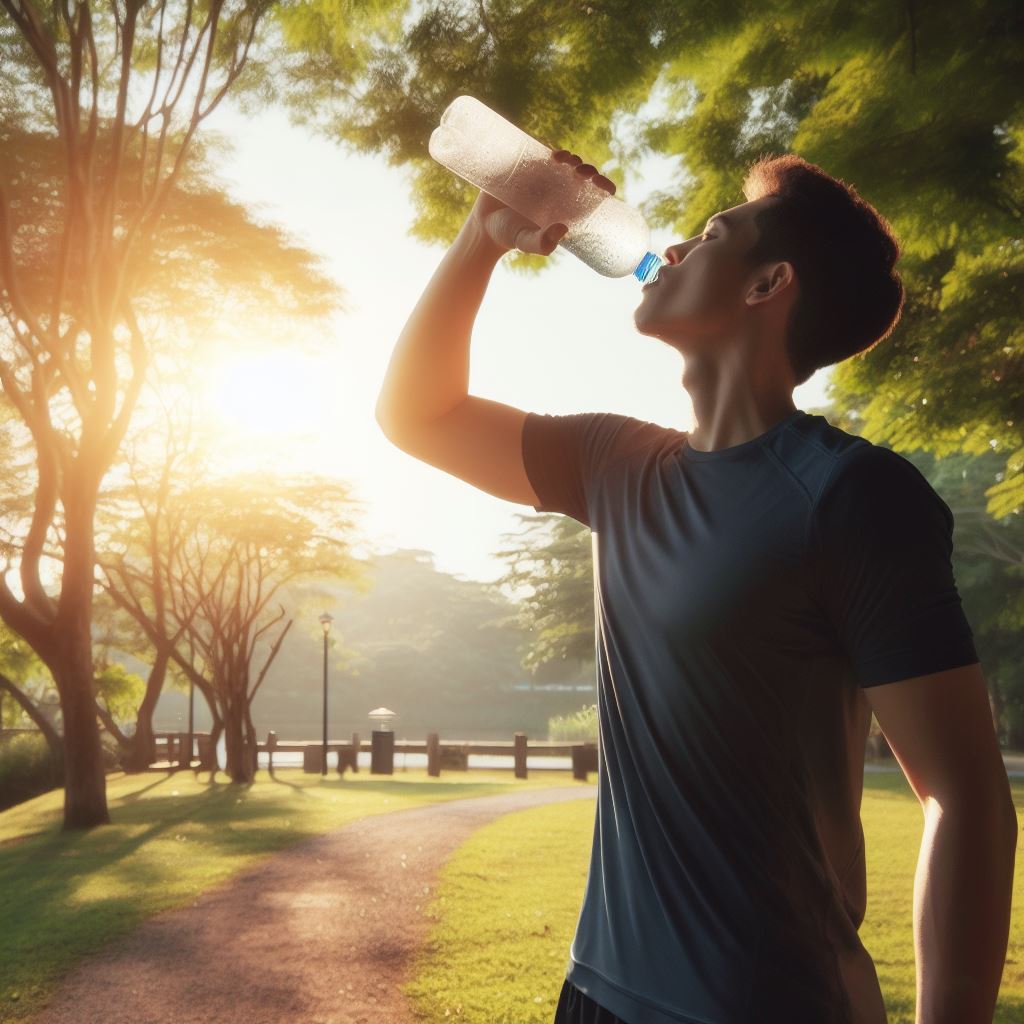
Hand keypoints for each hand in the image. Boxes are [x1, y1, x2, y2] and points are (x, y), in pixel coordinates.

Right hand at [467, 148, 616, 255]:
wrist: (484, 225)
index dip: (604, 187)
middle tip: (582, 173)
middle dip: (588, 170)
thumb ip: (541, 244)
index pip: (594, 196)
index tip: (600, 185)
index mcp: (566, 209)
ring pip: (567, 162)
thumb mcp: (525, 243)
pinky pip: (544, 152)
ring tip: (567, 163)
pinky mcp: (528, 166)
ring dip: (572, 159)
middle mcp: (559, 191)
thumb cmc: (509, 238)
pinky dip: (553, 151)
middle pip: (584, 175)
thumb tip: (562, 229)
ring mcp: (545, 177)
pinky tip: (555, 156)